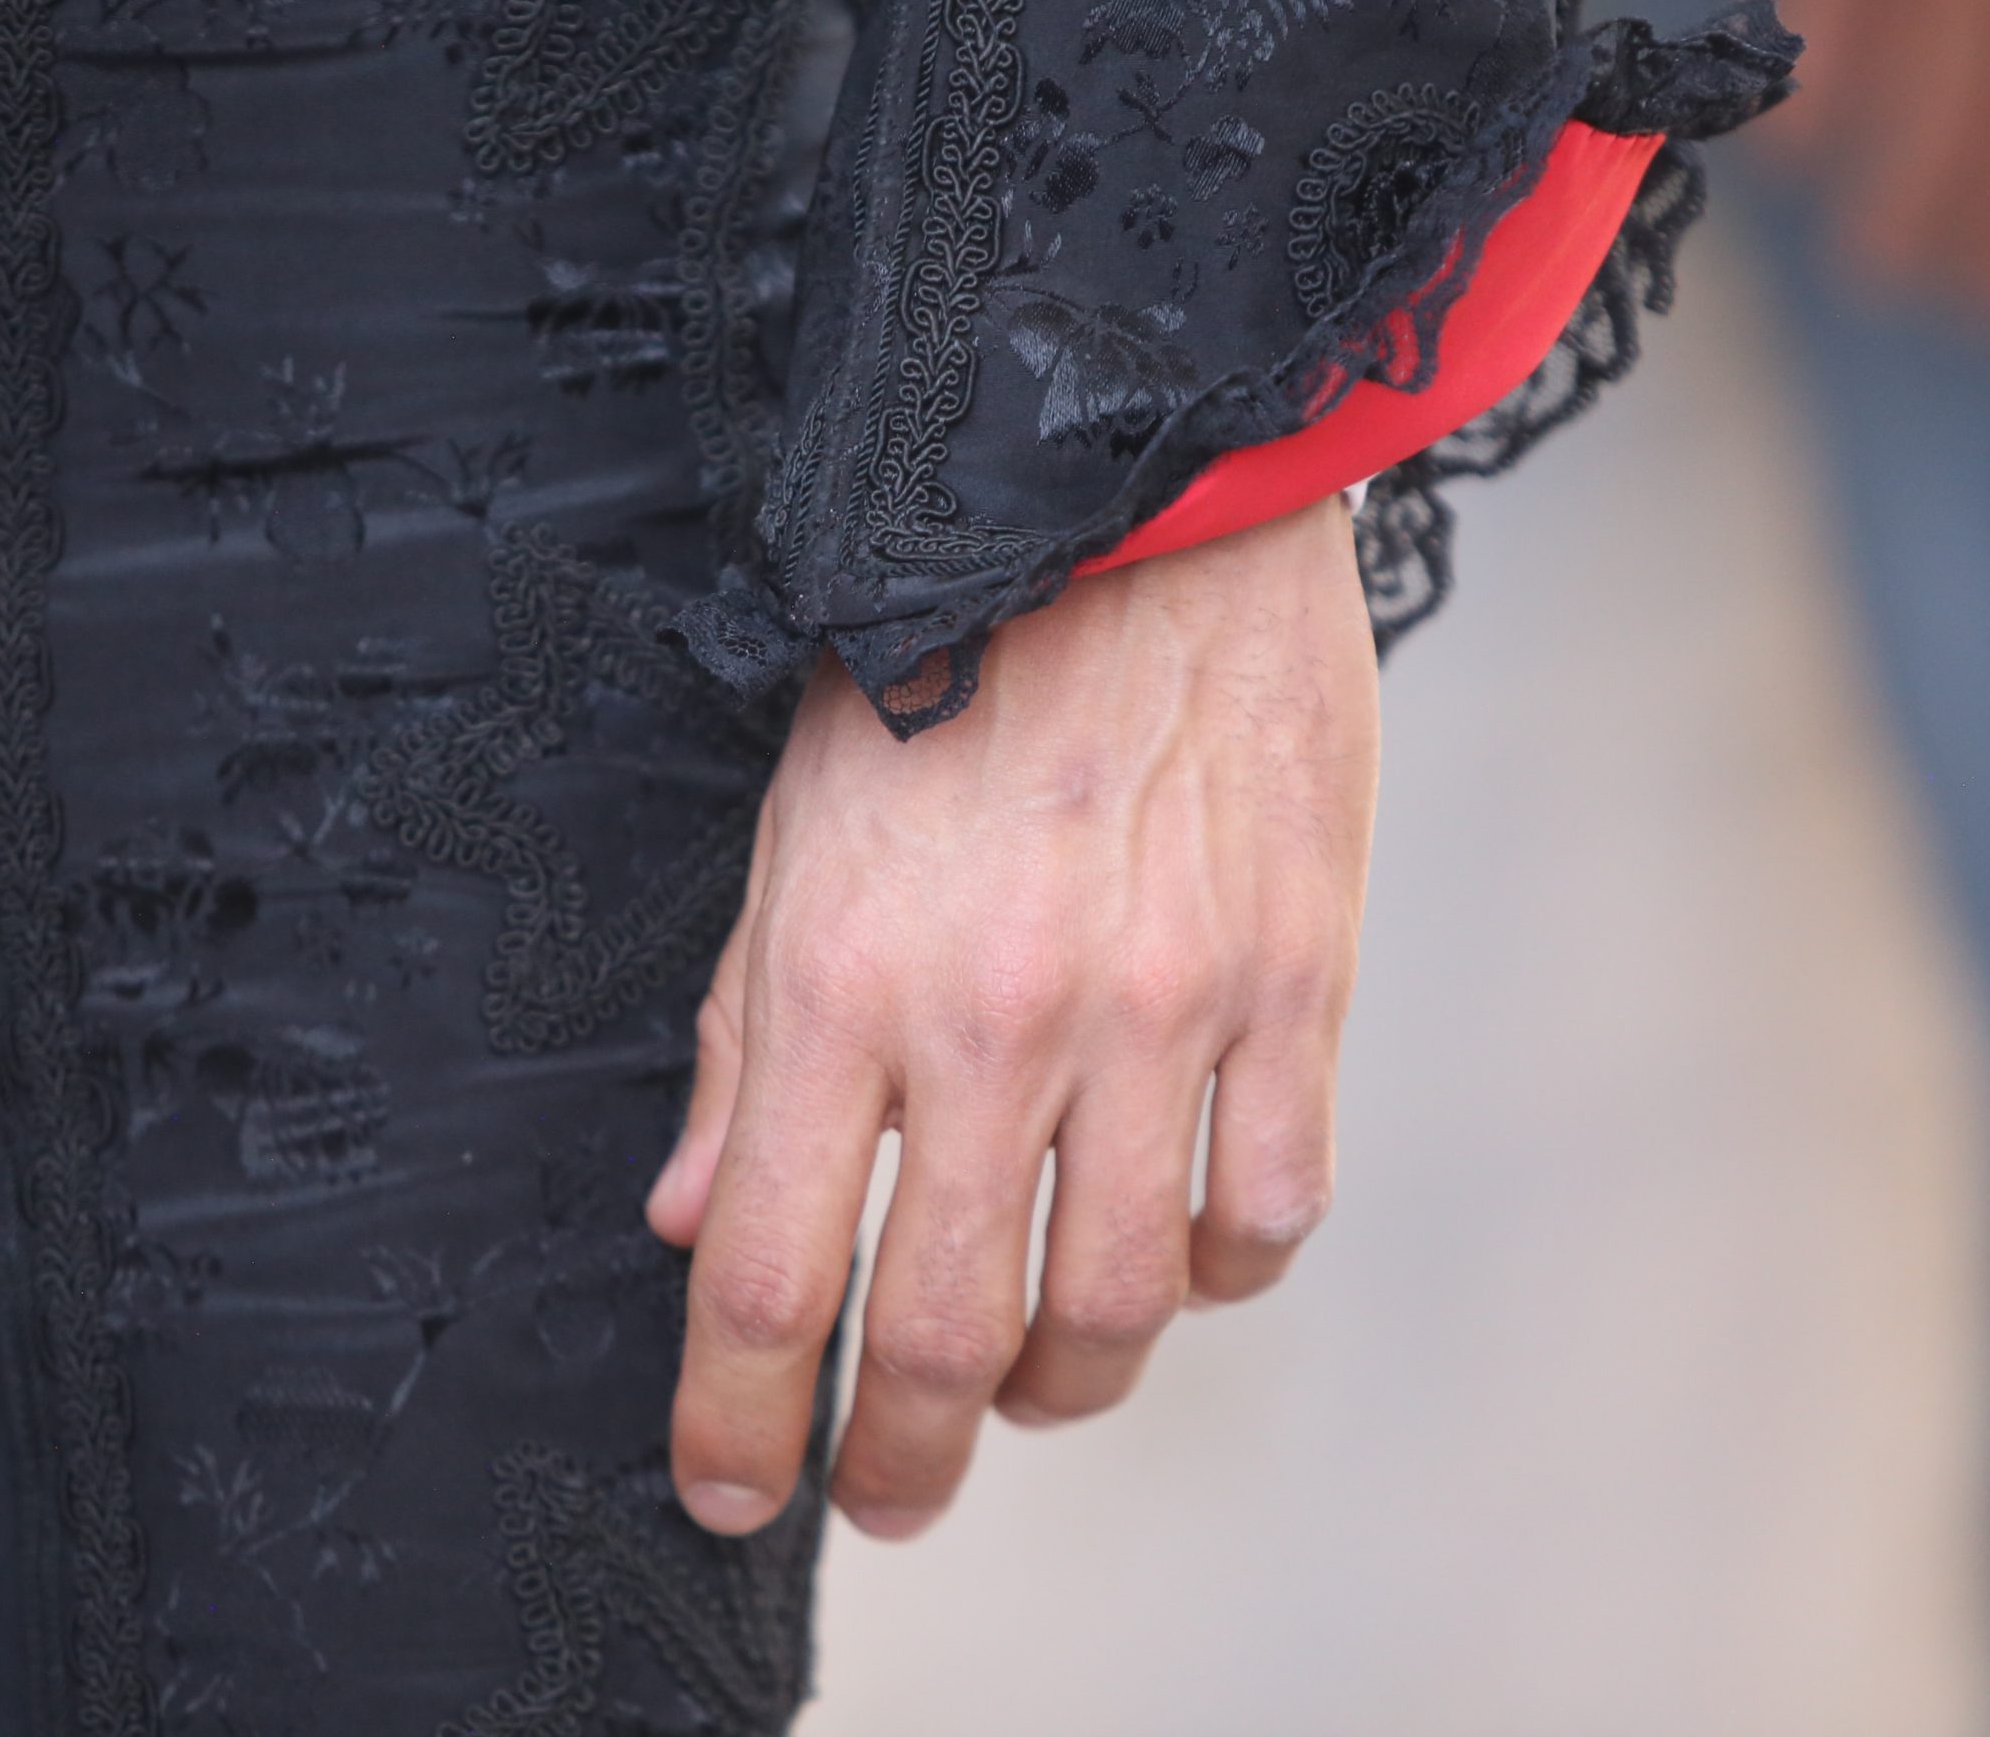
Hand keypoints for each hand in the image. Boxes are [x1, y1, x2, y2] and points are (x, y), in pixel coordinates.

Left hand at [645, 496, 1378, 1539]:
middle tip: (887, 1492)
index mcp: (843, 971)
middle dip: (899, 1460)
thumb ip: (741, 1037)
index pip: (764, 1273)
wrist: (1152, 497)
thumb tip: (693, 1217)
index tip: (734, 1487)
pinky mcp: (1296, 978)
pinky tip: (1181, 1253)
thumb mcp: (794, 829)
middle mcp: (1001, 1012)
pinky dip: (1221, 1275)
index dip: (734, 1421)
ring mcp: (1166, 1004)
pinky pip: (1273, 1210)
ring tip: (1028, 1383)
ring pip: (1123, 1305)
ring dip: (1061, 1388)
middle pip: (944, 1334)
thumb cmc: (960, 653)